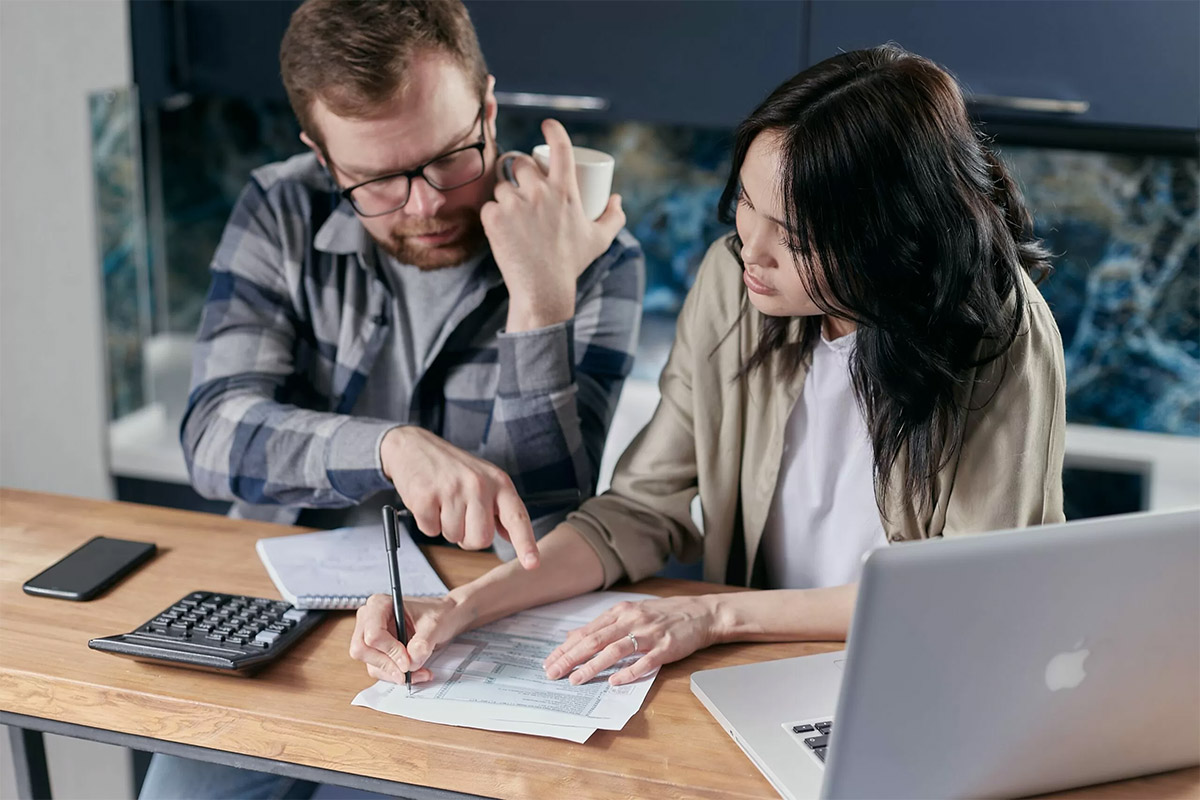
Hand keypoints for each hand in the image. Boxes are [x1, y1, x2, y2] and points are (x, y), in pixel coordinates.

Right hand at [349, 594, 470, 683]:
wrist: (445, 618)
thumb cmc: (438, 613)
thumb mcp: (434, 625)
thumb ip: (422, 643)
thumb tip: (410, 662)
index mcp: (380, 605)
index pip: (373, 634)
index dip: (389, 651)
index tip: (407, 661)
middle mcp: (369, 619)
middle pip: (362, 650)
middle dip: (387, 665)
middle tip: (409, 672)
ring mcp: (370, 636)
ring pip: (371, 663)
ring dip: (394, 673)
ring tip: (420, 672)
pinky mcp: (377, 651)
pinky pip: (379, 669)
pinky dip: (396, 675)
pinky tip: (415, 672)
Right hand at [380, 426, 538, 567]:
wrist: (414, 446)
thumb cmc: (453, 467)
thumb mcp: (485, 479)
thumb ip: (500, 508)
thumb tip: (511, 536)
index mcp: (499, 482)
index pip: (517, 517)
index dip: (526, 543)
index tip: (532, 563)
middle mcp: (479, 485)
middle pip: (481, 539)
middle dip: (468, 537)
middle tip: (460, 516)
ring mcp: (452, 490)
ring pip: (454, 537)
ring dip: (446, 527)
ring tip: (443, 502)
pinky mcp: (426, 496)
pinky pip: (430, 531)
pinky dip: (427, 523)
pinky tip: (429, 501)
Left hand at [481, 118, 625, 331]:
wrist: (543, 290)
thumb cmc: (572, 264)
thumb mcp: (599, 240)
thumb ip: (614, 217)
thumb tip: (616, 199)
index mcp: (565, 191)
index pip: (561, 148)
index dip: (554, 130)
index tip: (547, 125)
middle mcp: (539, 192)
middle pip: (521, 164)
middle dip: (520, 172)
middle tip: (523, 189)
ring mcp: (515, 204)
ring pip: (502, 186)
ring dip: (505, 195)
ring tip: (513, 215)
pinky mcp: (494, 218)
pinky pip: (489, 206)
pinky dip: (493, 215)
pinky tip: (501, 228)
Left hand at [542, 595, 721, 685]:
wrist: (701, 613)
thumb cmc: (663, 615)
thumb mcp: (630, 613)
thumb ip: (602, 625)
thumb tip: (572, 637)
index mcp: (620, 612)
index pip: (587, 632)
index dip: (566, 648)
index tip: (549, 662)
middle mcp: (631, 620)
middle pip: (595, 640)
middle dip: (571, 658)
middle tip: (553, 673)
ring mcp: (649, 634)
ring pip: (615, 650)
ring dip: (593, 666)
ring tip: (576, 680)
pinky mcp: (665, 647)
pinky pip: (645, 661)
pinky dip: (628, 672)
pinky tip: (614, 682)